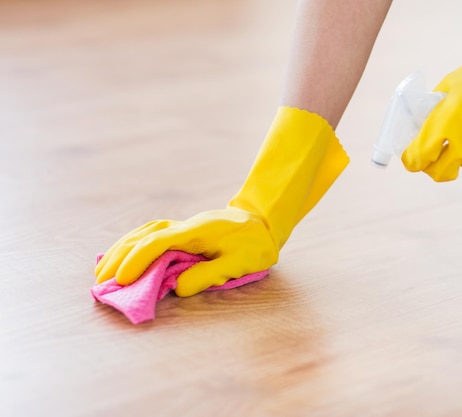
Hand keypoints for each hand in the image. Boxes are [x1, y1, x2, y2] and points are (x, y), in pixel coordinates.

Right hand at [95, 107, 348, 296]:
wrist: (264, 223)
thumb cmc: (254, 245)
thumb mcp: (238, 263)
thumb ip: (208, 274)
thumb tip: (177, 289)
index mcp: (196, 232)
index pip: (158, 243)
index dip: (137, 261)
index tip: (122, 280)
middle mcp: (185, 226)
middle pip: (143, 236)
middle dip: (120, 257)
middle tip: (101, 280)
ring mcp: (183, 226)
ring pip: (144, 232)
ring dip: (122, 249)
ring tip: (104, 270)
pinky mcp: (184, 230)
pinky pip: (152, 234)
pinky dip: (134, 243)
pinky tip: (124, 253)